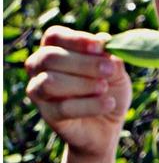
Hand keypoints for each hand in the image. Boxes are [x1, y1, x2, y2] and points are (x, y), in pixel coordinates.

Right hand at [25, 25, 131, 157]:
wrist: (108, 125)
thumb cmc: (109, 90)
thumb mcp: (116, 71)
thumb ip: (109, 57)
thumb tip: (103, 40)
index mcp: (55, 49)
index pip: (55, 36)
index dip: (76, 40)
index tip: (100, 46)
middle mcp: (40, 68)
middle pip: (50, 57)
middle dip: (82, 63)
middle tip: (109, 69)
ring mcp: (39, 91)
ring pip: (50, 82)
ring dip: (81, 83)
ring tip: (104, 87)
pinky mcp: (48, 115)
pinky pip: (62, 108)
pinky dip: (89, 105)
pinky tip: (109, 103)